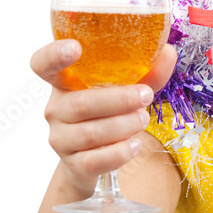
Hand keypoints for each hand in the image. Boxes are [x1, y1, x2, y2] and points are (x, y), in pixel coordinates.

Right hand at [30, 39, 177, 196]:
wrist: (94, 160)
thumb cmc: (109, 113)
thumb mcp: (126, 90)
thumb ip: (146, 73)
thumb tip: (168, 52)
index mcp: (64, 82)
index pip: (43, 64)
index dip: (54, 55)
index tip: (75, 48)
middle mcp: (56, 108)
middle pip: (81, 104)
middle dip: (119, 100)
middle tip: (145, 96)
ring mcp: (61, 137)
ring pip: (90, 133)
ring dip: (124, 125)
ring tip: (143, 119)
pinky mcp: (73, 164)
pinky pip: (94, 161)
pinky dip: (119, 153)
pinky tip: (135, 145)